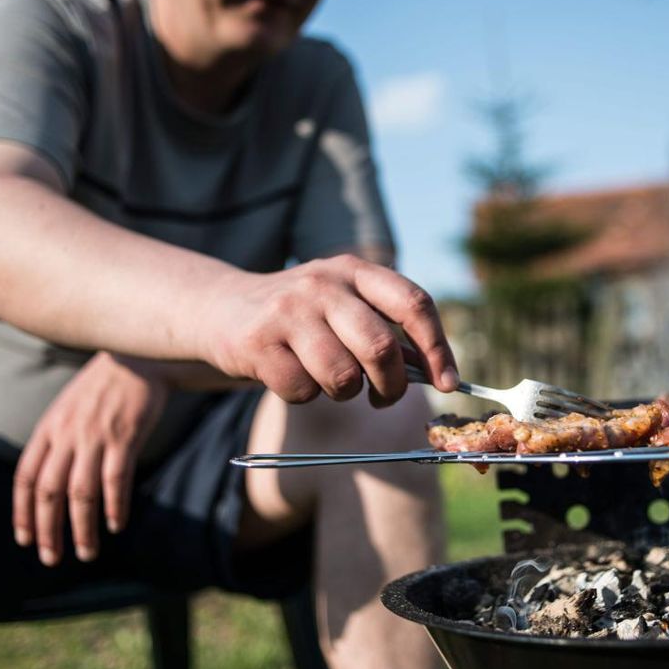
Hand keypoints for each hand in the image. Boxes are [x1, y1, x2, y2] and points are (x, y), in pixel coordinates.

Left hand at [13, 351, 166, 564]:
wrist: (137, 357)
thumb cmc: (102, 386)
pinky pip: (115, 481)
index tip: (25, 540)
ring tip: (87, 553)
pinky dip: (114, 507)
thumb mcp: (66, 407)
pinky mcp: (124, 438)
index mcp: (48, 429)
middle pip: (49, 492)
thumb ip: (55, 439)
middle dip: (48, 531)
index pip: (26, 478)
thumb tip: (46, 480)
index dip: (23, 513)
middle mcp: (67, 436)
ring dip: (82, 529)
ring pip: (81, 494)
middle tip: (51, 558)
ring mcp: (95, 437)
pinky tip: (115, 525)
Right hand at [204, 254, 458, 406]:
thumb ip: (385, 328)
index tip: (448, 382)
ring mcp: (289, 311)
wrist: (221, 307)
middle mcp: (323, 284)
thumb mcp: (343, 304)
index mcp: (355, 271)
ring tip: (331, 381)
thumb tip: (436, 372)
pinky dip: (306, 395)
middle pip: (381, 348)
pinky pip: (303, 390)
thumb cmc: (300, 316)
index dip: (438, 347)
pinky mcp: (258, 342)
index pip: (413, 303)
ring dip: (345, 393)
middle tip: (384, 398)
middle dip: (391, 386)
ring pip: (343, 376)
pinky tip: (293, 376)